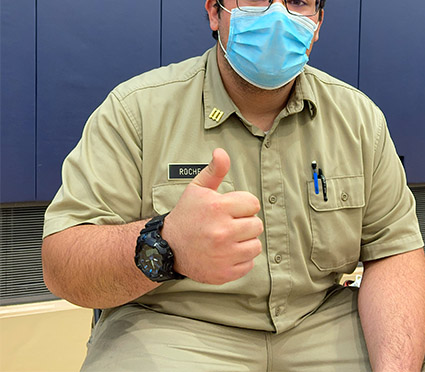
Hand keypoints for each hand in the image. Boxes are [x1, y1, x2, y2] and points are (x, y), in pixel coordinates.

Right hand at [162, 148, 262, 283]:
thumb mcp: (197, 189)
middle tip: (228, 224)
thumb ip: (214, 170)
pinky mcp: (224, 273)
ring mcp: (224, 255)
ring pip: (255, 245)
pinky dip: (240, 260)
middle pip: (257, 224)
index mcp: (218, 208)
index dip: (243, 205)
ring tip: (227, 239)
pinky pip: (249, 264)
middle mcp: (222, 232)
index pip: (253, 204)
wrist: (168, 247)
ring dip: (245, 242)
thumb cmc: (187, 215)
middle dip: (245, 223)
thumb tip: (222, 152)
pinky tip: (225, 253)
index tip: (231, 209)